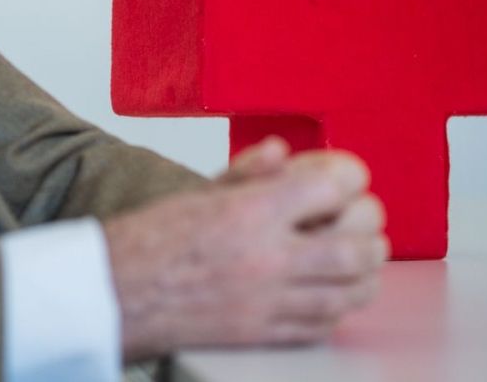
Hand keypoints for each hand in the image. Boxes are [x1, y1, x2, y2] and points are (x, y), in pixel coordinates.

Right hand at [103, 137, 388, 359]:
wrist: (115, 293)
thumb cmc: (149, 241)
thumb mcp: (197, 191)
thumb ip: (246, 172)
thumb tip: (281, 153)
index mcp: (249, 213)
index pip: (332, 187)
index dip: (350, 175)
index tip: (349, 175)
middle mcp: (266, 258)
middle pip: (355, 245)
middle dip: (370, 227)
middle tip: (365, 219)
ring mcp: (268, 301)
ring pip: (349, 290)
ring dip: (367, 271)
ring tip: (364, 258)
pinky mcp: (262, 334)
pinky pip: (322, 325)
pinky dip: (339, 307)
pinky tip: (335, 295)